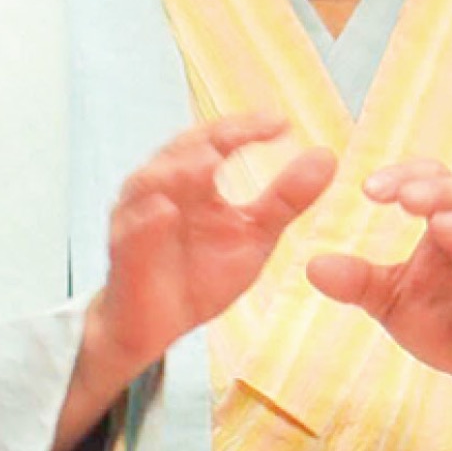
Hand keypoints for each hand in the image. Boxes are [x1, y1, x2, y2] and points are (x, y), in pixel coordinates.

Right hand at [50, 114, 335, 450]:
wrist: (159, 327)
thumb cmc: (200, 274)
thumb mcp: (254, 235)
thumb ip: (287, 198)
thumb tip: (327, 156)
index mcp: (192, 179)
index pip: (217, 140)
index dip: (246, 128)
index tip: (281, 123)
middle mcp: (160, 189)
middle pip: (180, 151)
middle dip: (211, 139)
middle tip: (243, 133)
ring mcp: (137, 219)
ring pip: (149, 184)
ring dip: (177, 170)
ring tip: (208, 162)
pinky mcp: (124, 255)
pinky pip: (132, 233)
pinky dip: (147, 221)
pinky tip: (164, 212)